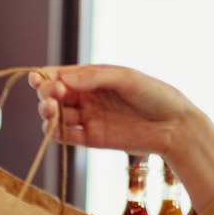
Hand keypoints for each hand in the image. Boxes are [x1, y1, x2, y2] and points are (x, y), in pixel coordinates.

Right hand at [32, 64, 194, 157]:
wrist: (175, 126)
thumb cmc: (154, 94)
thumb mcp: (125, 78)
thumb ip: (93, 78)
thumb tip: (61, 80)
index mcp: (91, 77)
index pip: (58, 75)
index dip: (44, 77)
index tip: (39, 80)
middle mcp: (86, 97)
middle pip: (52, 95)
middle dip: (46, 94)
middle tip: (53, 95)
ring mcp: (88, 118)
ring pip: (54, 115)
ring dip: (47, 112)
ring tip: (52, 109)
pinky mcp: (91, 139)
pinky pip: (65, 136)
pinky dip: (54, 132)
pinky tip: (54, 126)